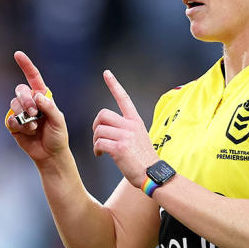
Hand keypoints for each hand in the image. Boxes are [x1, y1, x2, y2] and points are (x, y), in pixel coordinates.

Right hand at [7, 51, 68, 163]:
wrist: (50, 154)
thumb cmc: (58, 136)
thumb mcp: (59, 121)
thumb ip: (49, 107)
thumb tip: (37, 96)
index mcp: (42, 96)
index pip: (33, 77)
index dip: (26, 65)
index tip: (18, 54)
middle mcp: (30, 102)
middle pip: (21, 90)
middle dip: (26, 100)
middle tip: (34, 113)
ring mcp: (21, 112)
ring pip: (14, 103)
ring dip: (24, 115)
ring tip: (33, 126)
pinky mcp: (14, 124)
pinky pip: (10, 118)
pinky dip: (18, 124)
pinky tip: (27, 131)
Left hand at [92, 70, 156, 187]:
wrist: (153, 174)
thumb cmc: (143, 159)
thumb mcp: (138, 138)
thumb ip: (126, 129)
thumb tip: (108, 128)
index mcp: (135, 121)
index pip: (124, 98)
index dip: (114, 84)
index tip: (106, 73)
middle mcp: (131, 125)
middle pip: (102, 114)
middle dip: (96, 125)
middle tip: (98, 137)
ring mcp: (126, 136)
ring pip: (99, 129)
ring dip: (95, 140)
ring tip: (100, 149)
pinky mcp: (120, 147)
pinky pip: (99, 142)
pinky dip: (96, 149)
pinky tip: (101, 155)